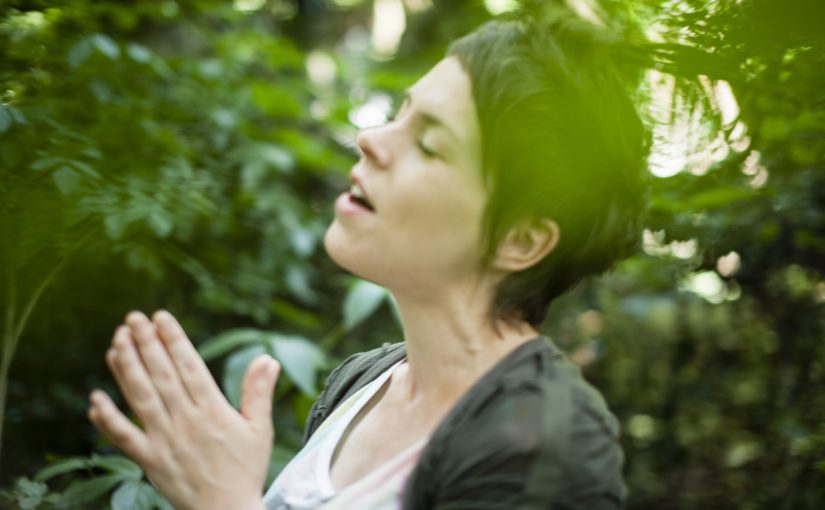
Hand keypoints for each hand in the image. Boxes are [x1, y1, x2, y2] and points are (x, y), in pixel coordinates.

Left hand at [87, 310, 278, 509]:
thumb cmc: (246, 469)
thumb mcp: (260, 429)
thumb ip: (259, 392)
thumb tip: (268, 358)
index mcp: (213, 410)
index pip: (189, 366)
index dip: (173, 340)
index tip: (161, 317)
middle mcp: (186, 421)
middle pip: (161, 375)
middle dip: (145, 344)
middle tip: (132, 318)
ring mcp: (165, 441)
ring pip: (140, 398)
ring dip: (126, 368)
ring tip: (116, 341)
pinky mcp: (149, 461)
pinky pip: (123, 438)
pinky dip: (107, 420)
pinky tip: (95, 399)